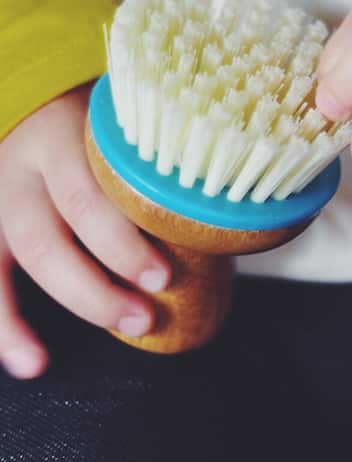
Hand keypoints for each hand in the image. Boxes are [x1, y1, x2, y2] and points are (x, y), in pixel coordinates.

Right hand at [0, 84, 170, 378]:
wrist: (33, 100)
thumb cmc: (97, 125)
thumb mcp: (125, 127)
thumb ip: (154, 163)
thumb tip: (221, 219)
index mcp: (68, 133)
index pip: (91, 193)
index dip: (124, 242)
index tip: (165, 276)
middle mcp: (27, 162)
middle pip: (57, 230)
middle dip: (104, 282)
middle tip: (150, 312)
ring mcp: (1, 191)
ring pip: (26, 254)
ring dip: (76, 300)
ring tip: (121, 329)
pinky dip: (6, 325)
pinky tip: (31, 361)